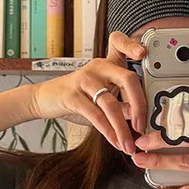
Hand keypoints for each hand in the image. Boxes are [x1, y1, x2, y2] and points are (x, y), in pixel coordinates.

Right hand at [30, 32, 146, 153]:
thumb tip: (142, 118)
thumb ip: (123, 105)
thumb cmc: (78, 97)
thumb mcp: (104, 99)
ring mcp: (85, 80)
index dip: (133, 45)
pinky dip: (108, 131)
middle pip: (127, 79)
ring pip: (111, 104)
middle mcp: (98, 67)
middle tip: (142, 126)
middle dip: (140, 105)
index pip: (120, 43)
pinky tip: (115, 141)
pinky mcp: (72, 95)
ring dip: (122, 128)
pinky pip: (95, 115)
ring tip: (128, 145)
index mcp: (108, 64)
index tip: (143, 54)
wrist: (45, 99)